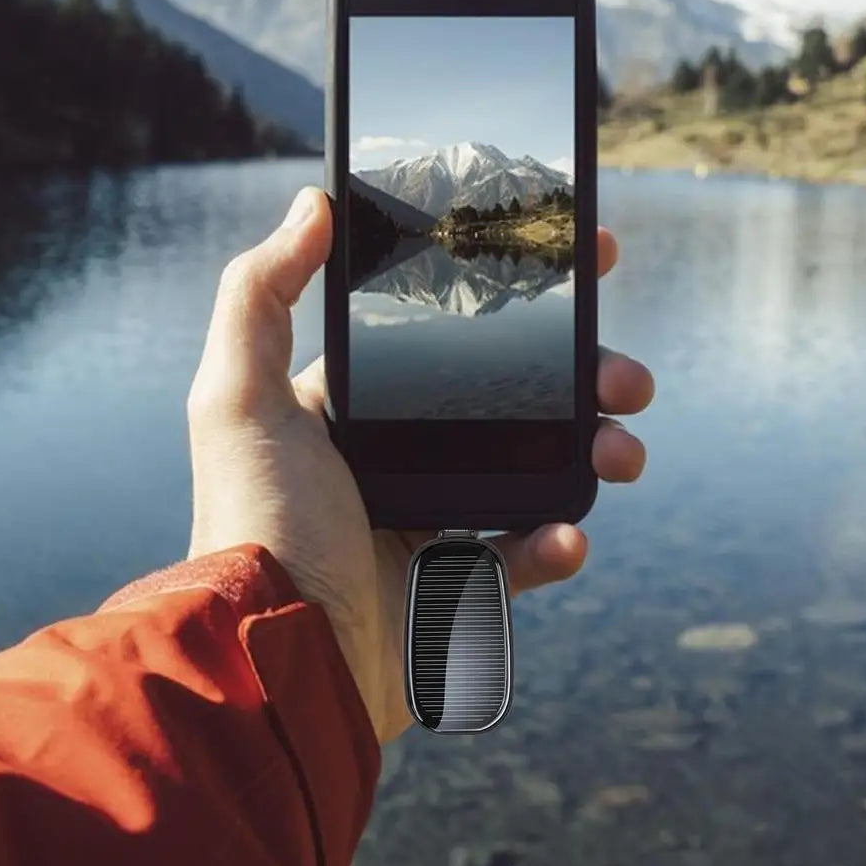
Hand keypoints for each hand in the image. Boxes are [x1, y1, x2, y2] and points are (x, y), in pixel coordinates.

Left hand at [186, 187, 653, 742]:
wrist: (274, 661)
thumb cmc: (255, 523)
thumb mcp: (237, 397)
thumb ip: (261, 294)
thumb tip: (314, 204)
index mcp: (359, 409)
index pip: (448, 339)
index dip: (511, 304)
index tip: (574, 269)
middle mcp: (397, 458)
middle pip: (510, 404)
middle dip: (580, 382)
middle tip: (628, 377)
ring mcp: (431, 521)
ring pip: (533, 472)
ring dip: (591, 454)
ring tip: (624, 450)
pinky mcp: (456, 585)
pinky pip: (524, 556)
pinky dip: (556, 543)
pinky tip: (569, 536)